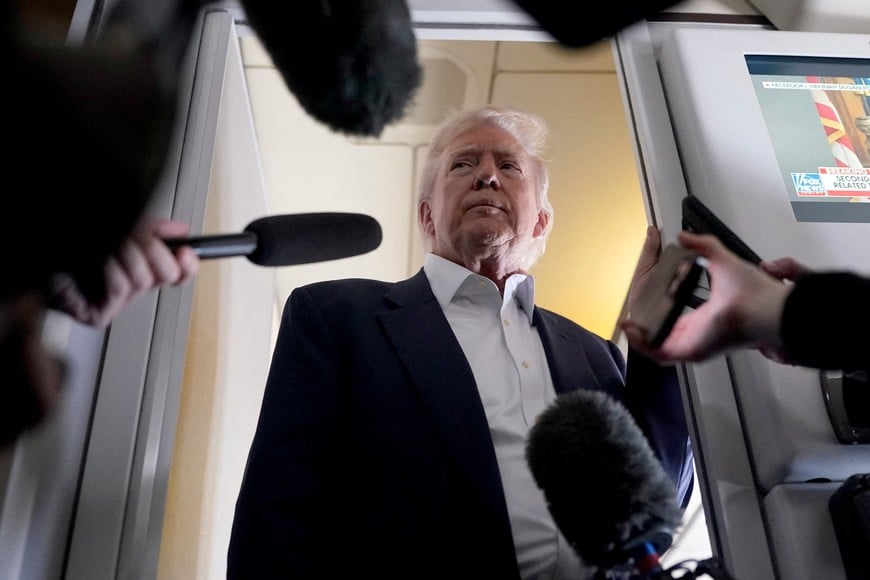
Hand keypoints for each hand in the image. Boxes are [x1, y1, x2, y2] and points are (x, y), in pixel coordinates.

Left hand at [49, 216, 199, 327]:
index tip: (186, 252)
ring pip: (142, 279)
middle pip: (166, 274)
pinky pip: (119, 289)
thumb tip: (179, 230)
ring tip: (112, 248)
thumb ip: (153, 229)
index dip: (187, 265)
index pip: (177, 274)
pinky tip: (100, 263)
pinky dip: (110, 269)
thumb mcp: (125, 231)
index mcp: (140, 269)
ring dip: (126, 256)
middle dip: (153, 251)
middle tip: (139, 241)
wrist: (45, 264)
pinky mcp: (99, 316)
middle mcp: (131, 287)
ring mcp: (115, 303)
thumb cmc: (76, 251)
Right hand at [622, 231, 795, 363]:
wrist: (764, 307)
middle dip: (644, 329)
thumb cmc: (753, 291)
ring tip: (627, 324)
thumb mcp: (721, 259)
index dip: (658, 315)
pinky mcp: (690, 351)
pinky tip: (632, 330)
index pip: (676, 323)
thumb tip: (685, 235)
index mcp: (706, 318)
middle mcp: (698, 334)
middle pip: (663, 338)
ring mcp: (694, 344)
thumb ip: (703, 245)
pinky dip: (643, 345)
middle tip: (631, 317)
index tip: (644, 306)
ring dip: (639, 339)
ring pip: (658, 349)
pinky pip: (659, 354)